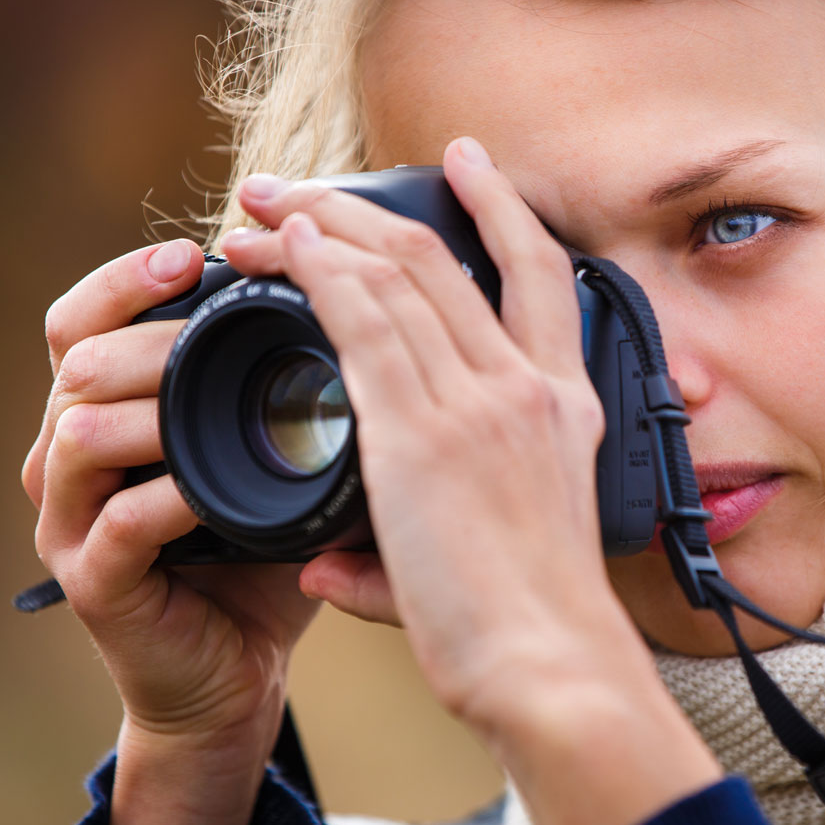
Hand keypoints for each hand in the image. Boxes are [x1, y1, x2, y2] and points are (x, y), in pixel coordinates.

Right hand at [23, 240, 320, 824]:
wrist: (243, 670)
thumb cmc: (270, 550)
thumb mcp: (282, 449)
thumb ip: (293, 382)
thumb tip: (362, 296)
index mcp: (114, 408)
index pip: (86, 317)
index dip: (129, 277)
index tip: (198, 253)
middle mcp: (74, 454)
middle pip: (74, 358)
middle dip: (152, 333)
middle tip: (220, 321)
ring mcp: (73, 521)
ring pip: (78, 430)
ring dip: (153, 406)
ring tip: (221, 399)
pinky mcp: (94, 583)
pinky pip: (119, 522)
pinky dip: (173, 497)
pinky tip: (221, 489)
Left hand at [223, 140, 613, 716]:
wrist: (550, 665)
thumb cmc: (534, 621)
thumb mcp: (511, 546)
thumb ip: (417, 538)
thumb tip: (327, 563)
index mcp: (565, 404)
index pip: (539, 273)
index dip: (501, 204)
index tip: (467, 159)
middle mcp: (528, 386)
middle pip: (441, 257)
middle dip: (361, 205)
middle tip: (300, 185)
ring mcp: (479, 403)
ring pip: (393, 275)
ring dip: (317, 230)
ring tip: (259, 207)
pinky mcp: (422, 434)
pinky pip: (363, 325)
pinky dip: (318, 274)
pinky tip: (281, 248)